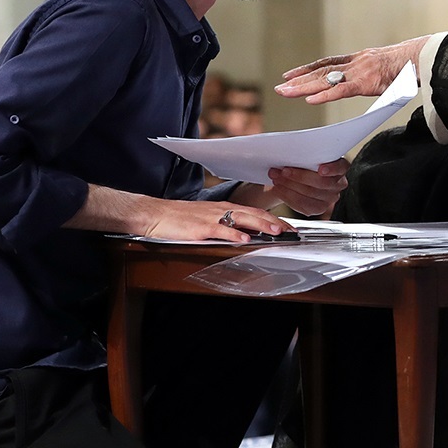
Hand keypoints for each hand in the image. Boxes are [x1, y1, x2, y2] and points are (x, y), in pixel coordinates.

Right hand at [140, 199, 294, 242]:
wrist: (155, 213)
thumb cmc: (181, 218)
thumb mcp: (209, 219)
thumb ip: (228, 224)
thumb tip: (247, 234)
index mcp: (225, 208)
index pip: (256, 212)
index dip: (274, 219)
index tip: (289, 228)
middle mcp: (222, 210)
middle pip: (254, 214)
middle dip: (274, 222)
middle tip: (291, 231)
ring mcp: (211, 218)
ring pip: (241, 219)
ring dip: (260, 225)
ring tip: (275, 232)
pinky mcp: (200, 227)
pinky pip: (220, 230)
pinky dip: (233, 234)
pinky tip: (244, 240)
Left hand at [240, 158, 349, 217]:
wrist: (298, 177)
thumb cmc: (304, 162)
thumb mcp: (308, 154)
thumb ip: (306, 152)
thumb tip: (290, 145)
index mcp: (340, 167)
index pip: (340, 167)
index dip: (331, 169)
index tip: (320, 169)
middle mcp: (338, 184)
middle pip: (321, 183)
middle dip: (299, 176)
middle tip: (283, 171)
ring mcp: (329, 198)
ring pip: (310, 194)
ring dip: (289, 186)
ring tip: (276, 178)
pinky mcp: (318, 208)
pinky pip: (303, 205)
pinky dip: (288, 196)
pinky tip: (279, 188)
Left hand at [274, 37, 429, 103]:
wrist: (424, 57)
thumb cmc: (412, 65)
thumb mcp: (390, 69)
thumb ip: (379, 77)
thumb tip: (382, 83)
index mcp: (360, 59)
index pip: (328, 63)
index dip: (308, 69)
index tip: (291, 74)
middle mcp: (356, 62)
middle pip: (321, 72)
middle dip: (298, 80)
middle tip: (279, 87)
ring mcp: (360, 71)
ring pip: (326, 80)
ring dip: (303, 87)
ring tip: (284, 92)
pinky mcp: (367, 82)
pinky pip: (341, 90)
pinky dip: (324, 95)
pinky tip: (309, 100)